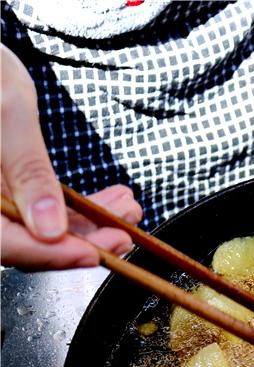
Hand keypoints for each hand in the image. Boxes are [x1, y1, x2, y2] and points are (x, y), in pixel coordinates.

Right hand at [1, 45, 136, 270]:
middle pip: (28, 243)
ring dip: (90, 225)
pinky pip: (43, 207)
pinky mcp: (8, 187)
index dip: (52, 256)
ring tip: (128, 211)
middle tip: (125, 235)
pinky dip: (80, 208)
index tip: (95, 254)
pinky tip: (113, 200)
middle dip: (83, 242)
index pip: (6, 244)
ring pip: (41, 228)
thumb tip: (50, 228)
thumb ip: (28, 170)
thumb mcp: (8, 109)